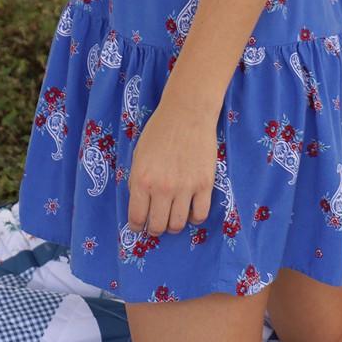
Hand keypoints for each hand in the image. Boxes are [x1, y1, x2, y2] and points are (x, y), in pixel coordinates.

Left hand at [126, 96, 217, 236]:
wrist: (187, 112)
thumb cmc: (159, 131)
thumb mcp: (138, 154)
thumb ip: (136, 180)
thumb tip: (139, 203)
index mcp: (142, 180)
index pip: (137, 218)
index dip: (136, 226)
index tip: (139, 227)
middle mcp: (162, 188)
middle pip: (158, 226)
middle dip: (154, 229)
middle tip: (156, 224)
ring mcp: (185, 188)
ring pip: (178, 224)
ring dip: (173, 226)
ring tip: (172, 217)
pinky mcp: (205, 184)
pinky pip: (200, 215)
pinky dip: (194, 218)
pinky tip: (190, 210)